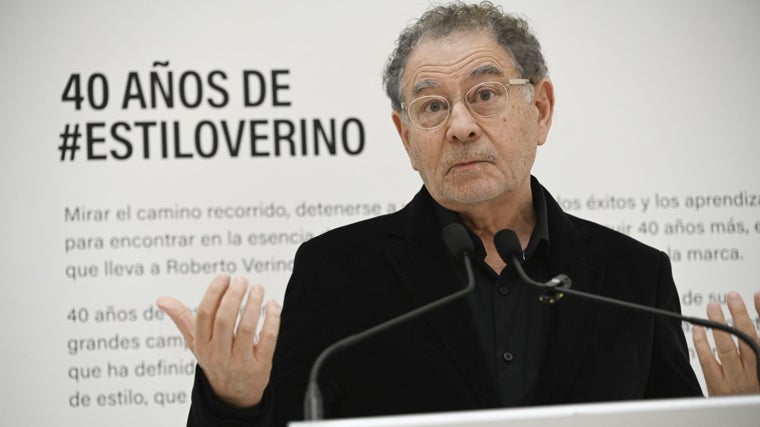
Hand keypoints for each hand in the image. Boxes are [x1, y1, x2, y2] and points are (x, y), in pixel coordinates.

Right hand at [156, 273, 280, 407]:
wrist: (233, 395)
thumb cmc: (214, 360)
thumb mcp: (195, 343)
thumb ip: (182, 319)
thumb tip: (161, 299)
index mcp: (202, 344)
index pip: (204, 315)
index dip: (214, 293)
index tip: (224, 276)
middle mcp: (218, 353)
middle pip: (224, 320)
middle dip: (233, 296)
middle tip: (241, 280)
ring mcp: (239, 360)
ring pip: (246, 328)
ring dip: (253, 305)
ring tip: (257, 288)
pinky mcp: (260, 365)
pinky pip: (267, 339)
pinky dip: (271, 319)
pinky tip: (271, 304)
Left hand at [692, 291, 759, 395]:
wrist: (743, 414)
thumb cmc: (752, 389)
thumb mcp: (758, 364)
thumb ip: (753, 343)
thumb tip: (747, 316)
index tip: (757, 295)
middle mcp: (754, 372)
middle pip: (748, 338)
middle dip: (739, 314)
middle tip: (731, 296)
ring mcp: (736, 380)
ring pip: (727, 348)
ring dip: (718, 325)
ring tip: (713, 307)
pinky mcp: (718, 386)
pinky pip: (707, 361)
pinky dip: (701, 343)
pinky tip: (698, 330)